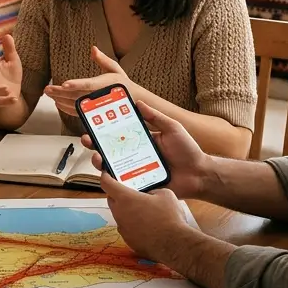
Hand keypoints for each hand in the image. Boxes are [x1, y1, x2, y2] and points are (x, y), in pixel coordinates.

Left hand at [44, 45, 127, 115]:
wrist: (131, 101)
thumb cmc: (121, 84)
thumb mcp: (115, 69)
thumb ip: (103, 59)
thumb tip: (93, 48)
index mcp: (104, 84)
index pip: (88, 84)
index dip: (76, 84)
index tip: (64, 84)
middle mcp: (99, 97)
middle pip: (77, 95)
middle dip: (60, 93)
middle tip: (47, 89)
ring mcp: (95, 107)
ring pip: (75, 105)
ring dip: (60, 100)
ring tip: (49, 94)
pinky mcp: (92, 113)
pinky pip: (77, 112)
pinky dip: (66, 108)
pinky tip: (57, 103)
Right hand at [81, 99, 212, 199]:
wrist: (200, 175)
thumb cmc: (188, 151)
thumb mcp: (172, 128)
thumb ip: (155, 116)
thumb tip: (138, 101)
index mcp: (141, 140)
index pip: (119, 132)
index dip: (105, 127)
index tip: (93, 120)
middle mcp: (135, 155)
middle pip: (109, 149)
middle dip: (94, 144)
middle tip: (87, 139)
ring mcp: (135, 171)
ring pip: (111, 166)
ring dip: (99, 161)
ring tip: (96, 157)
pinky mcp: (139, 185)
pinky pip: (122, 183)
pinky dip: (112, 179)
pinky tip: (106, 174)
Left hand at [101, 177, 194, 261]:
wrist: (174, 244)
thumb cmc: (169, 217)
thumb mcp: (165, 194)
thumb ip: (151, 191)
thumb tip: (149, 195)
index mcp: (126, 198)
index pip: (107, 183)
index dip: (106, 177)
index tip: (107, 174)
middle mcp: (120, 213)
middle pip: (112, 200)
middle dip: (118, 194)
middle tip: (130, 192)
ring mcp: (123, 228)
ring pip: (120, 215)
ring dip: (127, 211)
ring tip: (143, 210)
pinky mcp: (128, 240)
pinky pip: (127, 228)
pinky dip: (133, 225)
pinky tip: (147, 225)